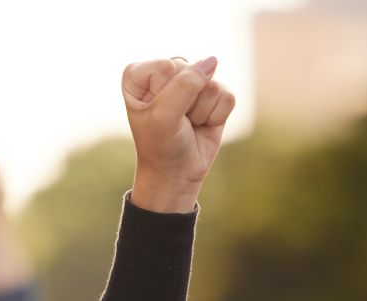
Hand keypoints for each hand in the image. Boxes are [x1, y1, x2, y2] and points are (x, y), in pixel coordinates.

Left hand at [122, 56, 235, 213]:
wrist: (177, 173)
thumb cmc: (161, 144)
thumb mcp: (164, 116)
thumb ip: (185, 84)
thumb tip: (213, 60)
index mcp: (140, 74)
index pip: (167, 67)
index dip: (166, 95)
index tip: (158, 115)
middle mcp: (165, 72)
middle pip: (191, 72)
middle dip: (186, 104)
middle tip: (176, 122)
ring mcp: (191, 81)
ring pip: (211, 84)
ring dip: (201, 112)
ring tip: (187, 124)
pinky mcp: (213, 94)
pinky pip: (226, 95)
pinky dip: (216, 116)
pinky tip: (202, 124)